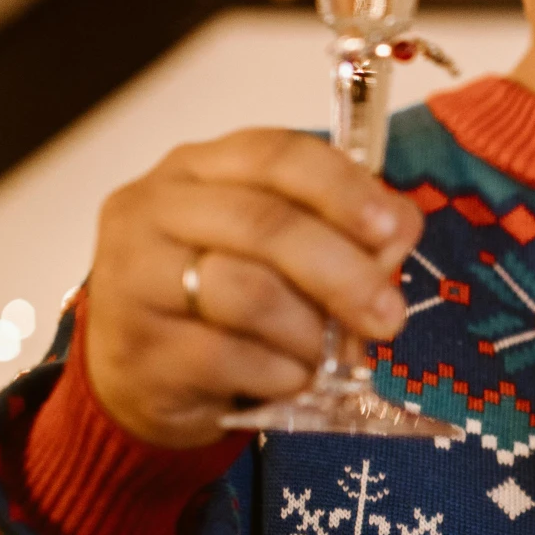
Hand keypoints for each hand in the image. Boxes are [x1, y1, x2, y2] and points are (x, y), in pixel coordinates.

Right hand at [83, 129, 422, 446]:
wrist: (139, 379)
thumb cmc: (218, 304)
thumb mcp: (275, 254)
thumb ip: (337, 232)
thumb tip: (400, 230)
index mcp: (195, 168)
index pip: (274, 154)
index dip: (342, 188)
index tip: (392, 229)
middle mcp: (152, 210)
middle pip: (264, 223)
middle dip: (342, 271)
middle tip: (388, 315)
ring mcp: (134, 279)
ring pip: (247, 293)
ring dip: (311, 331)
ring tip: (330, 355)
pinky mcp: (140, 348)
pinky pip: (229, 358)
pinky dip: (281, 373)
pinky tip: (292, 378)